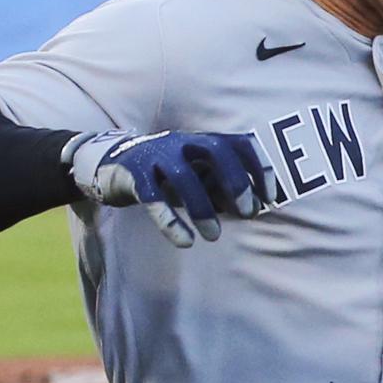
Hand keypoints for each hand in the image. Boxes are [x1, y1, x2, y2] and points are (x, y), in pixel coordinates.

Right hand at [63, 130, 275, 247]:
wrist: (111, 166)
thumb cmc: (167, 177)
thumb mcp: (197, 178)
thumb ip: (222, 189)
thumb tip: (255, 210)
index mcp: (202, 141)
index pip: (239, 144)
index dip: (259, 167)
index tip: (271, 198)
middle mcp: (182, 143)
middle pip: (216, 150)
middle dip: (236, 181)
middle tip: (248, 213)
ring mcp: (156, 155)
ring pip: (183, 176)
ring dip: (202, 208)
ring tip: (214, 236)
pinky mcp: (133, 174)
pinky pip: (152, 196)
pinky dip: (170, 220)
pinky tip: (185, 242)